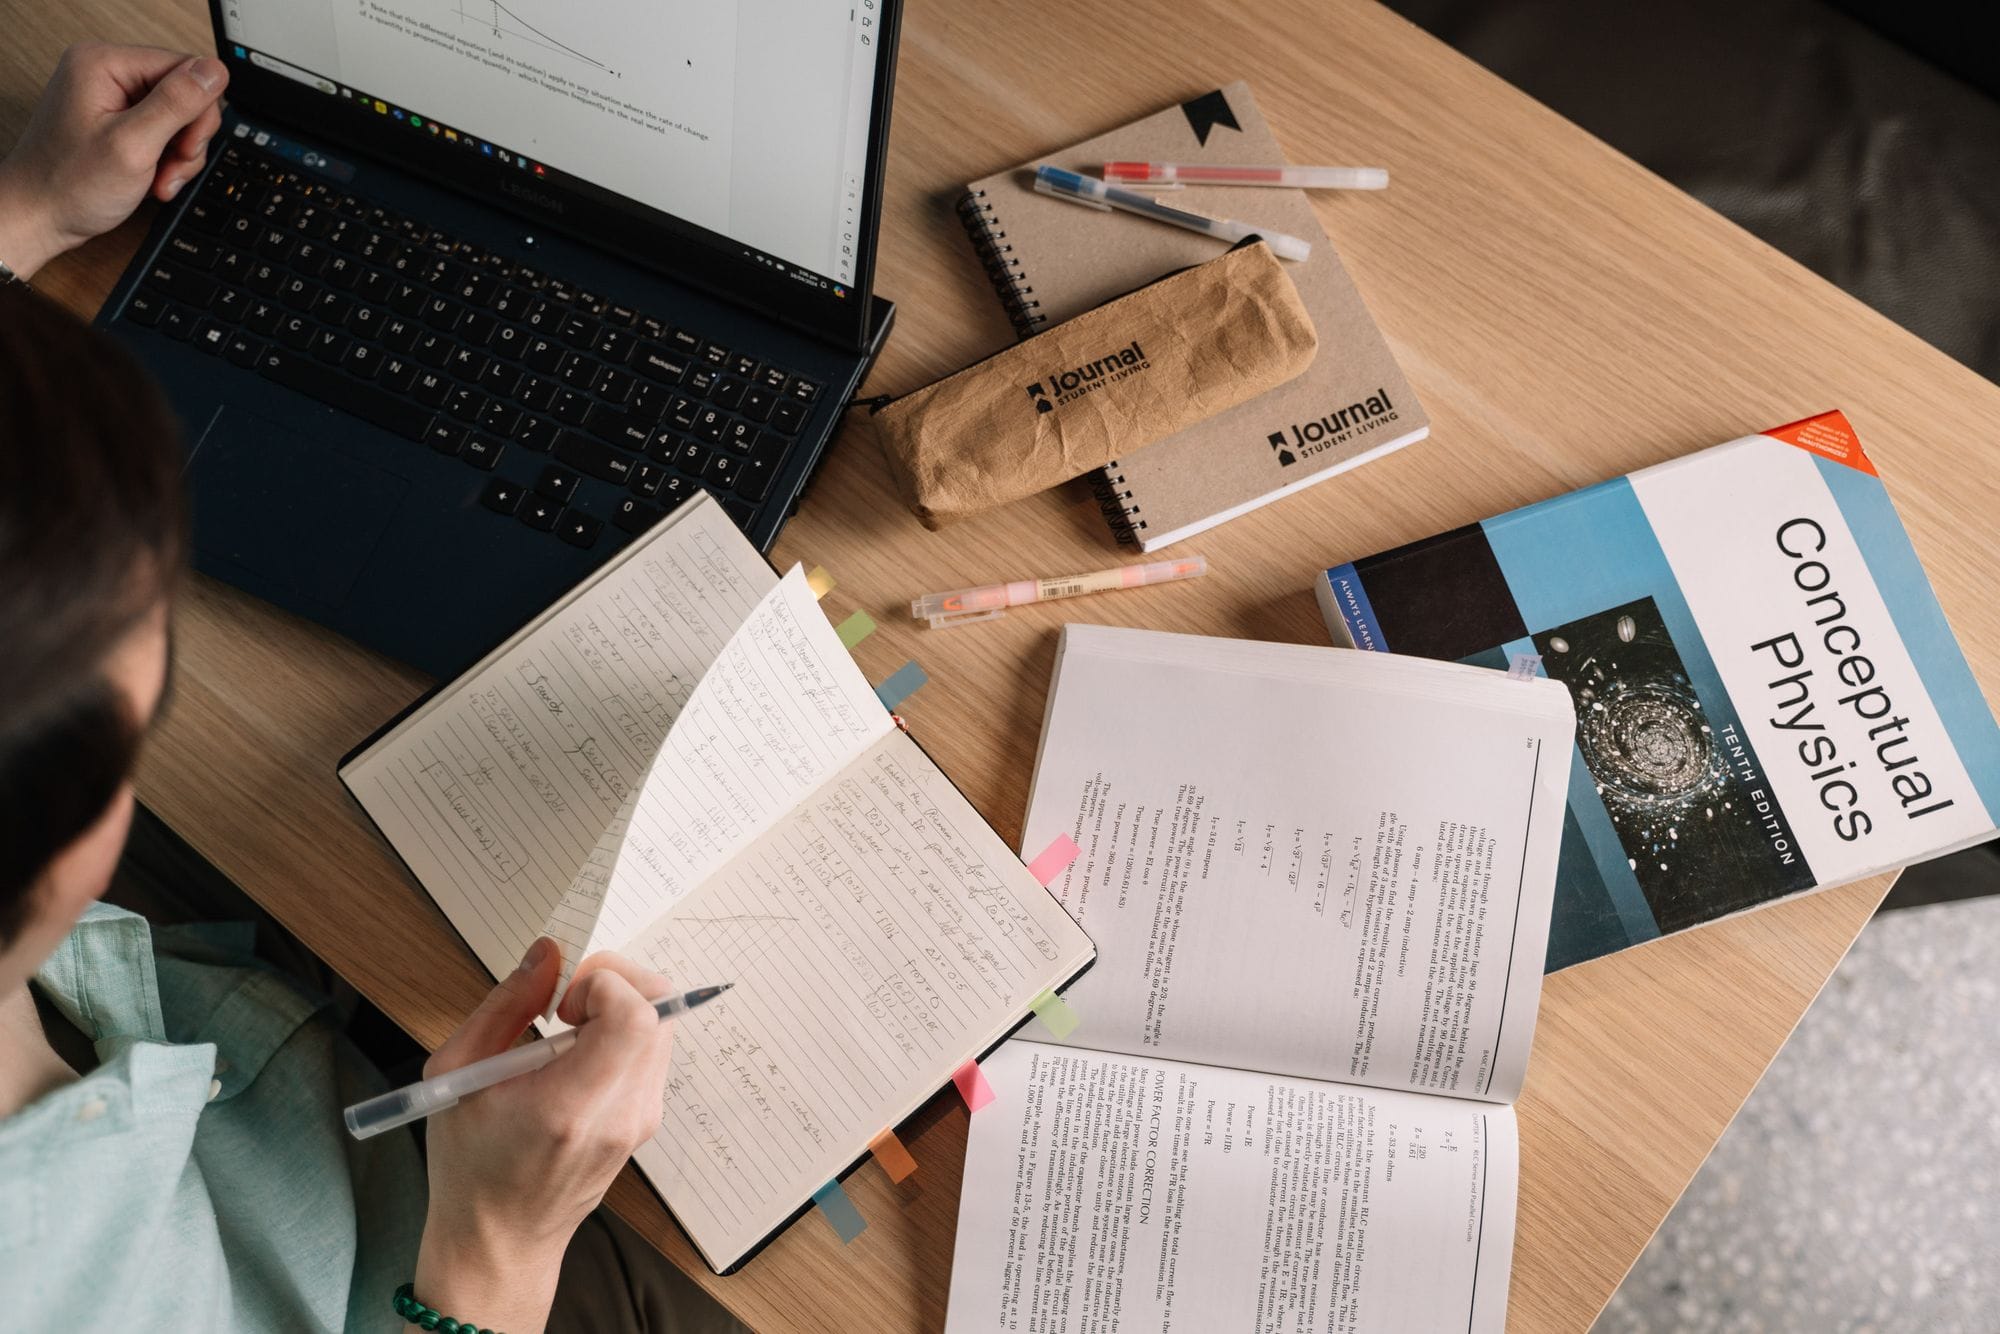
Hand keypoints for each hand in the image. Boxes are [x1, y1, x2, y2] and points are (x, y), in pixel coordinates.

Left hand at [0, 43, 227, 278]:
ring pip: (179, 117)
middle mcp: (106, 73)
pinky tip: (152, 177)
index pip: (185, 67)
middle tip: (171, 167)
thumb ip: (176, 104)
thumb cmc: (68, 184)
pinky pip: (164, 131)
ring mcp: (112, 97)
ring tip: (159, 179)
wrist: (40, 217)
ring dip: (179, 155)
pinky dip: (167, 160)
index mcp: (103, 64)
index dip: (198, 111)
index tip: (186, 147)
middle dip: (188, 138)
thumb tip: (214, 71)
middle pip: (185, 93)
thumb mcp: (133, 144)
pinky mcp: (118, 120)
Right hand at [413, 939, 675, 1331]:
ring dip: (619, 1007)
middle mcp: (621, 1114)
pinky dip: (623, 1034)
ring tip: (566, 1034)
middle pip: (661, 1009)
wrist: (500, 1243)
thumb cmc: (470, 1167)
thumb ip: (507, 1004)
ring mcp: (643, 1119)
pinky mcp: (647, 1120)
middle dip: (614, 982)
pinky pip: (653, 1051)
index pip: (635, 1016)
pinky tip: (577, 1057)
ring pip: (662, 1025)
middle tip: (565, 1006)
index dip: (603, 982)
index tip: (560, 1001)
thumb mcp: (459, 1074)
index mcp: (569, 1107)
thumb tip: (548, 952)